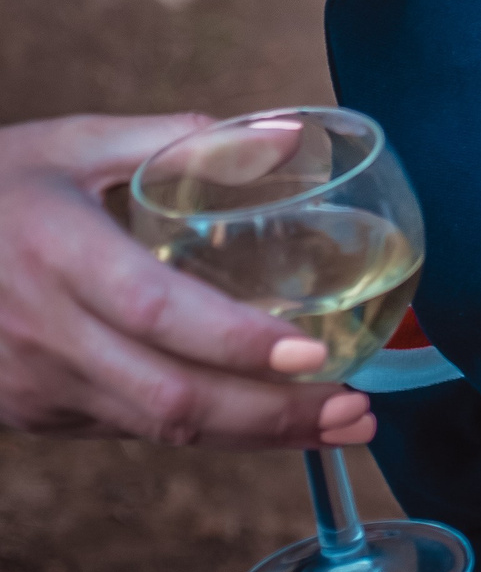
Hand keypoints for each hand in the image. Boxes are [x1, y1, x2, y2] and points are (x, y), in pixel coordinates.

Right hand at [0, 114, 374, 448]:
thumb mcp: (71, 142)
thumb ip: (179, 139)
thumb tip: (289, 135)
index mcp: (57, 251)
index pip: (156, 311)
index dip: (235, 341)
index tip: (315, 352)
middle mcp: (44, 330)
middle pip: (170, 397)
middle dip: (273, 416)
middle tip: (357, 411)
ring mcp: (34, 383)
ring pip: (156, 429)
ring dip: (254, 436)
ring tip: (339, 426)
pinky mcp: (32, 413)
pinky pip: (131, 427)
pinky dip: (206, 430)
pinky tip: (269, 419)